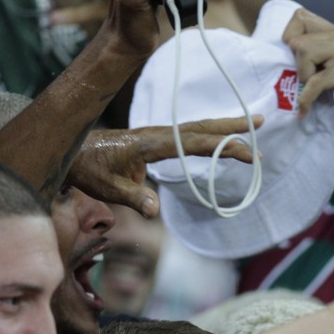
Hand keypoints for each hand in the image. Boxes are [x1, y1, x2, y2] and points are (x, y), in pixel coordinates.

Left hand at [66, 118, 258, 215]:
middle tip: (260, 122)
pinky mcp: (156, 140)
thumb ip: (133, 198)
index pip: (193, 143)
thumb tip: (154, 211)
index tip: (244, 151)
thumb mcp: (108, 189)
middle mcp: (158, 134)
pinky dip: (209, 133)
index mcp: (150, 143)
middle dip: (232, 126)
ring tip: (251, 123)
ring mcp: (158, 135)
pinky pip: (188, 135)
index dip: (220, 146)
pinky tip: (220, 136)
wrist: (73, 152)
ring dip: (225, 125)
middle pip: (201, 128)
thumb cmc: (90, 169)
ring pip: (197, 128)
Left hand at [281, 9, 333, 143]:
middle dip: (297, 65)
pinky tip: (307, 110)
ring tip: (314, 92)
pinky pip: (314, 80)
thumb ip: (309, 55)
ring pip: (304, 51)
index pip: (301, 17)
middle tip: (308, 83)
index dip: (290, 38)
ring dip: (303, 78)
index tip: (295, 62)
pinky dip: (307, 99)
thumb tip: (281, 47)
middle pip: (300, 38)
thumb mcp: (322, 72)